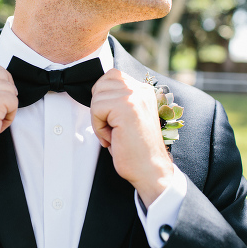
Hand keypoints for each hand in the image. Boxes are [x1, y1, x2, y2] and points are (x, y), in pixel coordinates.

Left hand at [90, 69, 173, 207]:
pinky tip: (113, 138)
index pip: (111, 76)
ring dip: (99, 119)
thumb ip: (118, 99)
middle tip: (113, 128)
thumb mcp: (128, 116)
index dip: (104, 98)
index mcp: (143, 90)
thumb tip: (97, 90)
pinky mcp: (126, 107)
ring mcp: (135, 97)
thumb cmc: (136, 149)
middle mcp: (141, 90)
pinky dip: (98, 127)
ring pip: (97, 97)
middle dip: (100, 108)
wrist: (150, 171)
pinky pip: (96, 109)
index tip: (113, 119)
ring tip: (115, 134)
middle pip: (101, 84)